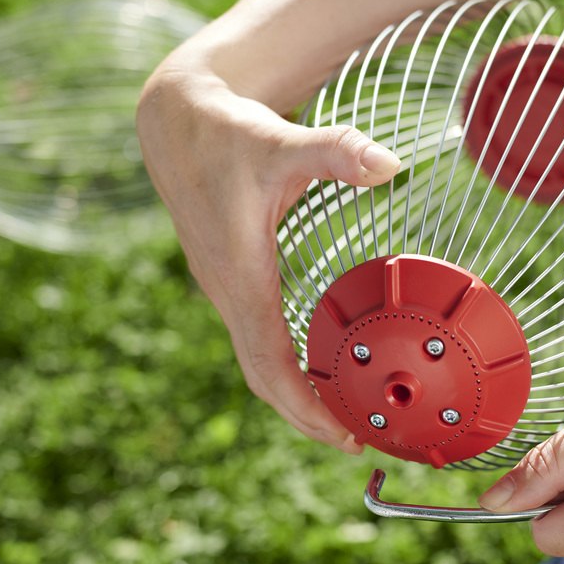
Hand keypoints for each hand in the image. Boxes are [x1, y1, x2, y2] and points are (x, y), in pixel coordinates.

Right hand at [136, 64, 400, 452]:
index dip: (306, 405)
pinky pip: (256, 340)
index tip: (343, 436)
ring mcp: (223, 289)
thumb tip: (389, 164)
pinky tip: (318, 369)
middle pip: (261, 378)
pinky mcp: (228, 280)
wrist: (174, 121)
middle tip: (356, 442)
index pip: (270, 361)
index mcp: (239, 273)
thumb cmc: (228, 134)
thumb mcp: (283, 140)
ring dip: (295, 396)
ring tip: (345, 418)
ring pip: (256, 362)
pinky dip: (285, 367)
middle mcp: (226, 290)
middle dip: (305, 416)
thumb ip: (338, 152)